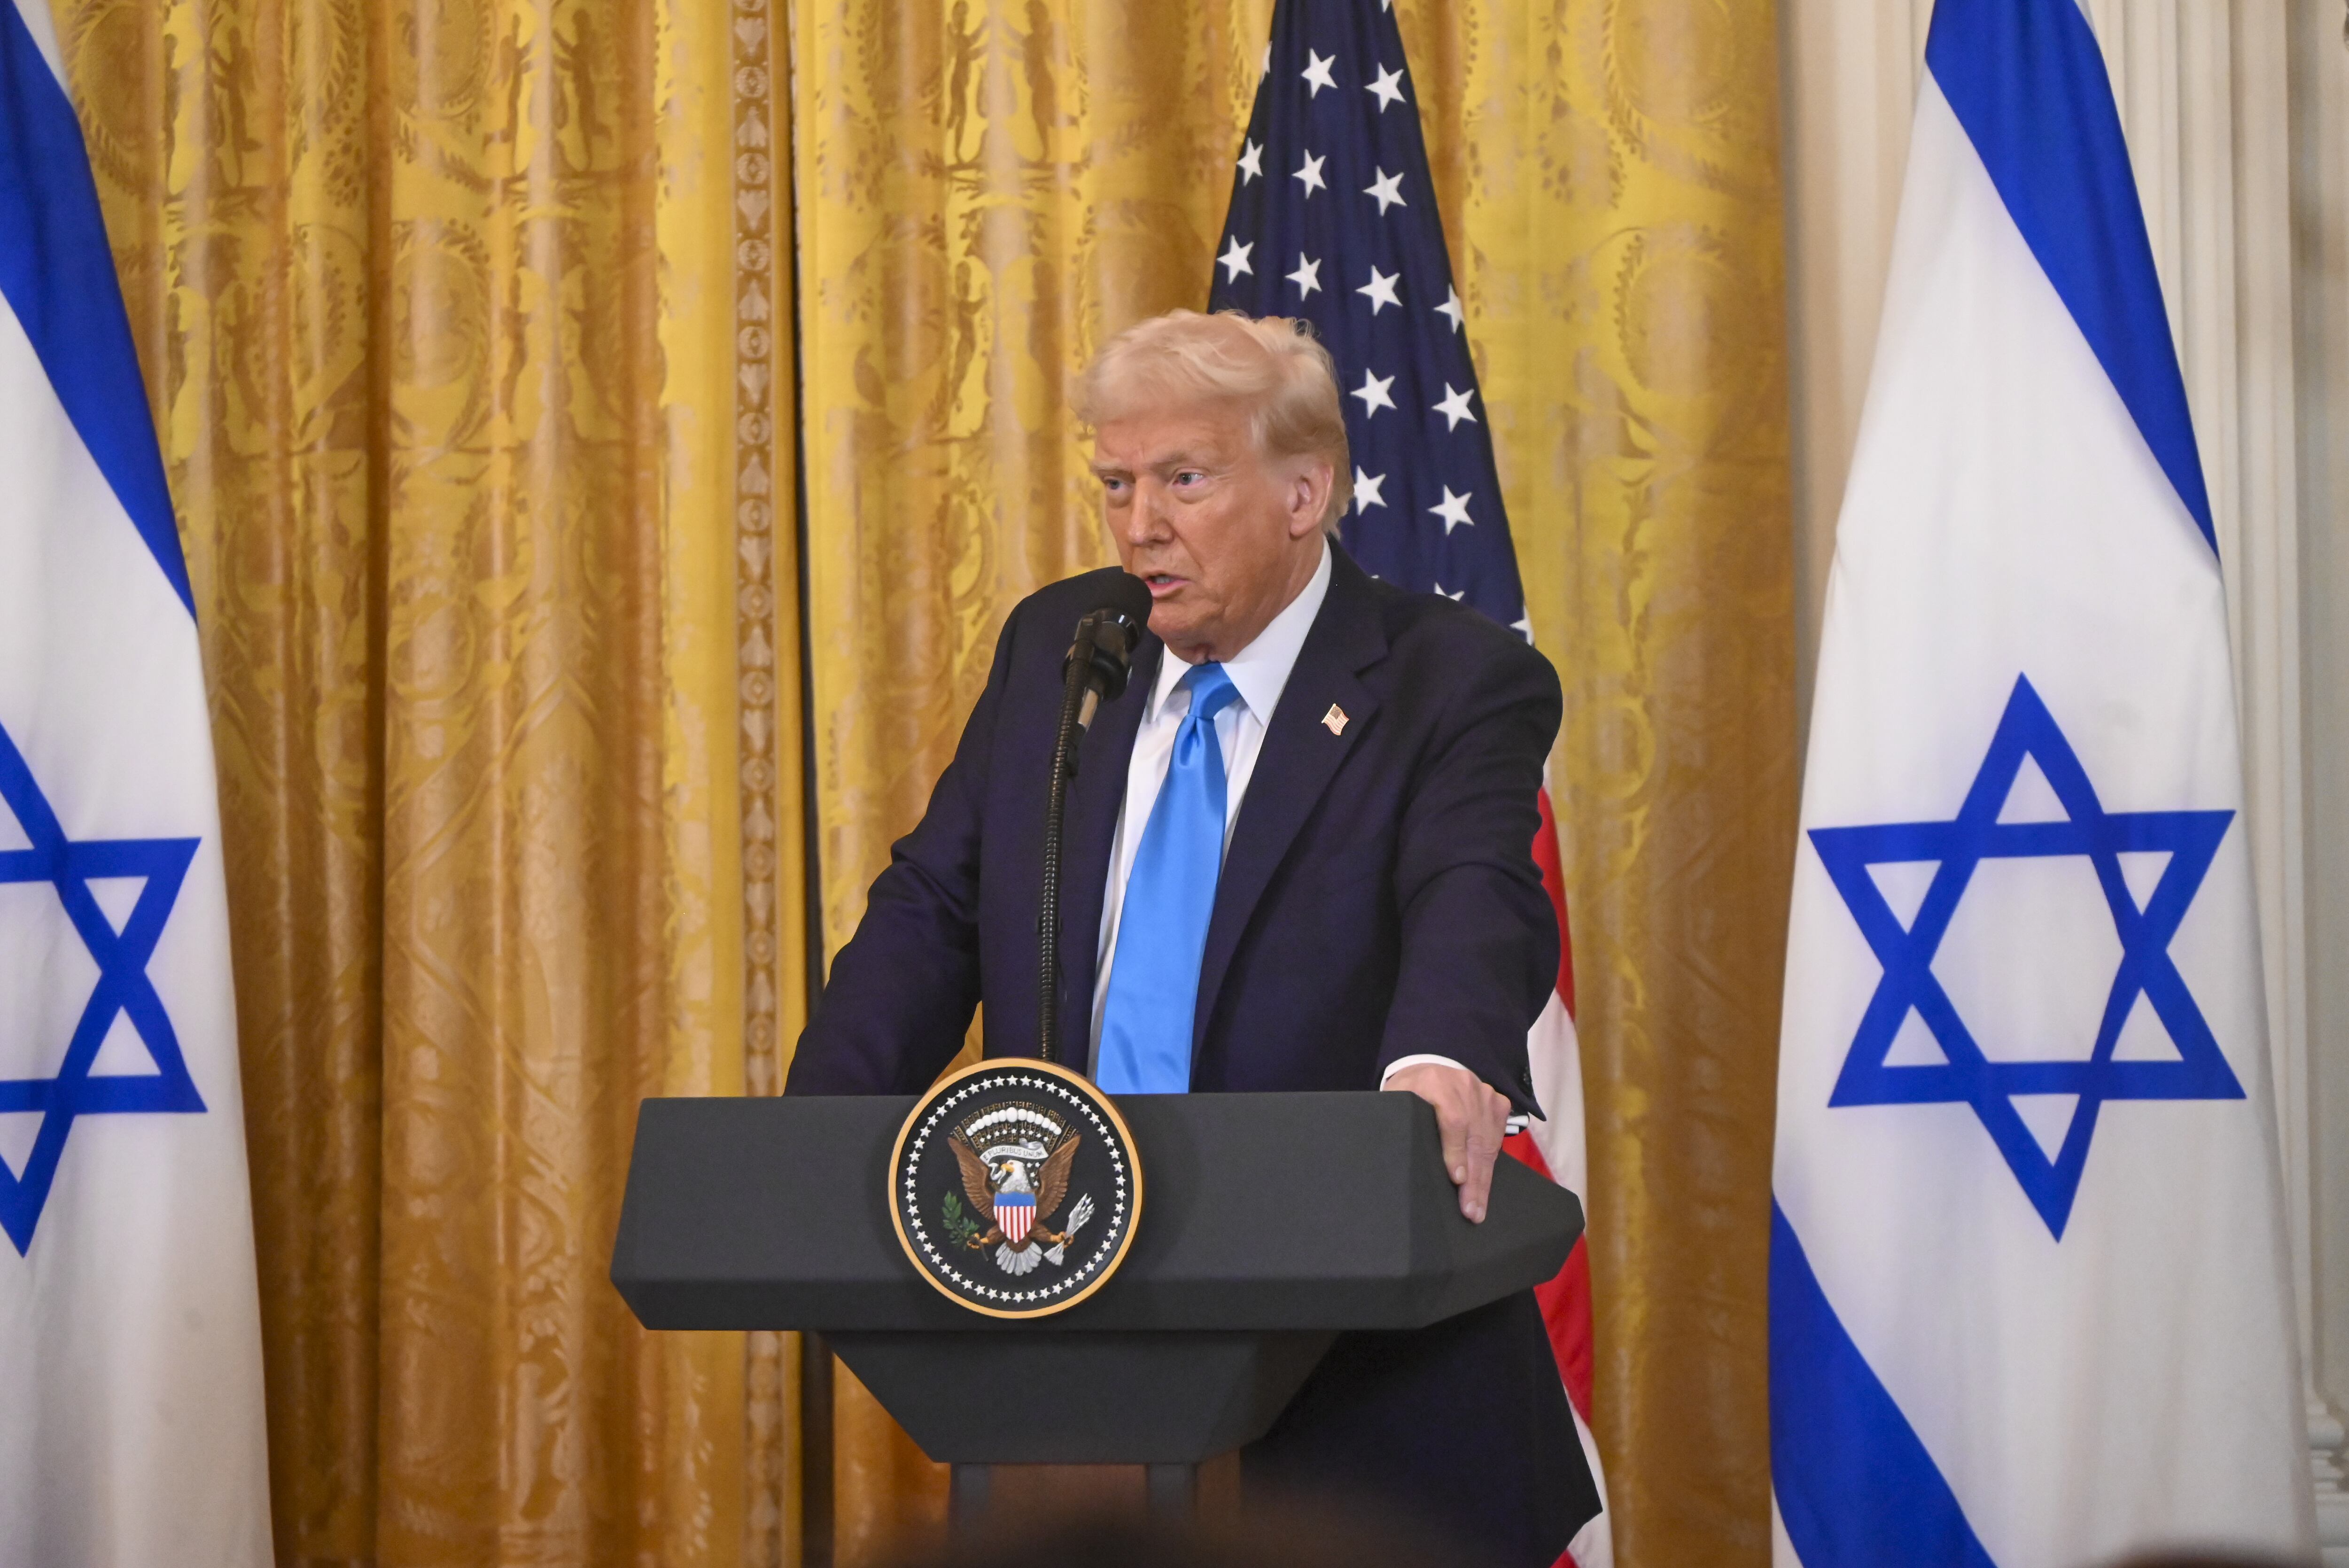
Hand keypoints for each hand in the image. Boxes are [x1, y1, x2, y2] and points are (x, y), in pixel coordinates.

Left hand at [1384, 1062, 1510, 1222]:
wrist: (1429, 1071)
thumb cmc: (1408, 1093)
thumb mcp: (1396, 1101)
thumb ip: (1399, 1120)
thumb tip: (1399, 1158)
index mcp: (1435, 1082)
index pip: (1453, 1120)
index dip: (1456, 1151)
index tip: (1457, 1179)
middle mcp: (1464, 1085)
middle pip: (1474, 1136)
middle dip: (1474, 1178)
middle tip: (1471, 1210)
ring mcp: (1484, 1093)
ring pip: (1489, 1142)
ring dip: (1484, 1178)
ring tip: (1478, 1207)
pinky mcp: (1498, 1102)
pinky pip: (1498, 1138)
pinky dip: (1491, 1164)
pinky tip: (1485, 1186)